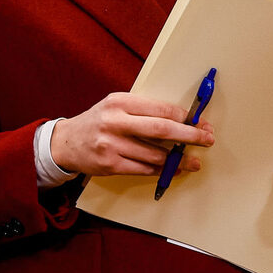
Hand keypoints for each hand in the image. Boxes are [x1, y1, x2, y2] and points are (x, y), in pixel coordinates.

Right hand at [50, 92, 213, 178]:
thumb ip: (144, 112)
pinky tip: (170, 168)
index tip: (200, 122)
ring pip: (156, 154)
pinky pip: (144, 169)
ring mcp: (112, 145)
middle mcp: (115, 122)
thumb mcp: (116, 108)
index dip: (185, 117)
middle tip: (207, 139)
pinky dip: (161, 170)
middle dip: (190, 135)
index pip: (161, 109)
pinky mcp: (110, 164)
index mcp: (119, 103)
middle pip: (162, 129)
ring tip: (191, 161)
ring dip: (178, 159)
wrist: (65, 142)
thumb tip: (182, 121)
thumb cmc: (97, 123)